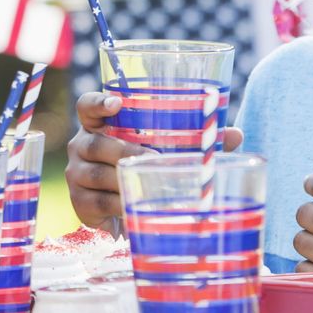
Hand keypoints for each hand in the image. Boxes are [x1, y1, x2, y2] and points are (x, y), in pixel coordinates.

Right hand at [67, 91, 240, 231]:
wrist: (126, 209)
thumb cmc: (146, 168)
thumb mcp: (166, 150)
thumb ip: (196, 139)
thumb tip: (235, 134)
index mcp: (99, 125)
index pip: (87, 106)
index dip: (98, 102)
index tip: (116, 103)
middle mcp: (82, 146)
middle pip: (95, 143)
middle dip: (124, 151)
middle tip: (152, 158)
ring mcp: (76, 175)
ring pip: (96, 175)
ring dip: (123, 181)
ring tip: (149, 185)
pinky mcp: (79, 203)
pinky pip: (96, 204)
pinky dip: (117, 206)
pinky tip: (132, 208)